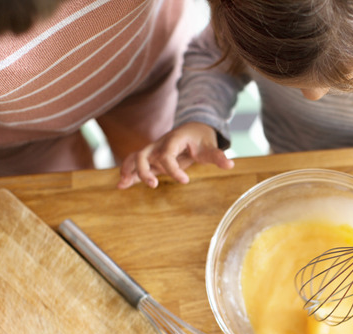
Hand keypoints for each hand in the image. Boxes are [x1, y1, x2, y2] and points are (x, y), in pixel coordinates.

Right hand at [117, 122, 233, 188]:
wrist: (193, 128)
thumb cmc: (201, 138)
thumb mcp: (211, 147)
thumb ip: (218, 156)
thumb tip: (230, 165)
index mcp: (174, 139)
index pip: (168, 154)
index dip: (174, 169)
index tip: (185, 181)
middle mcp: (160, 144)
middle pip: (144, 154)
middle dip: (144, 169)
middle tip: (153, 185)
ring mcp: (153, 150)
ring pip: (135, 157)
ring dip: (129, 170)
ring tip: (123, 185)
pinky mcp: (151, 157)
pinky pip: (135, 163)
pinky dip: (128, 173)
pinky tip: (121, 186)